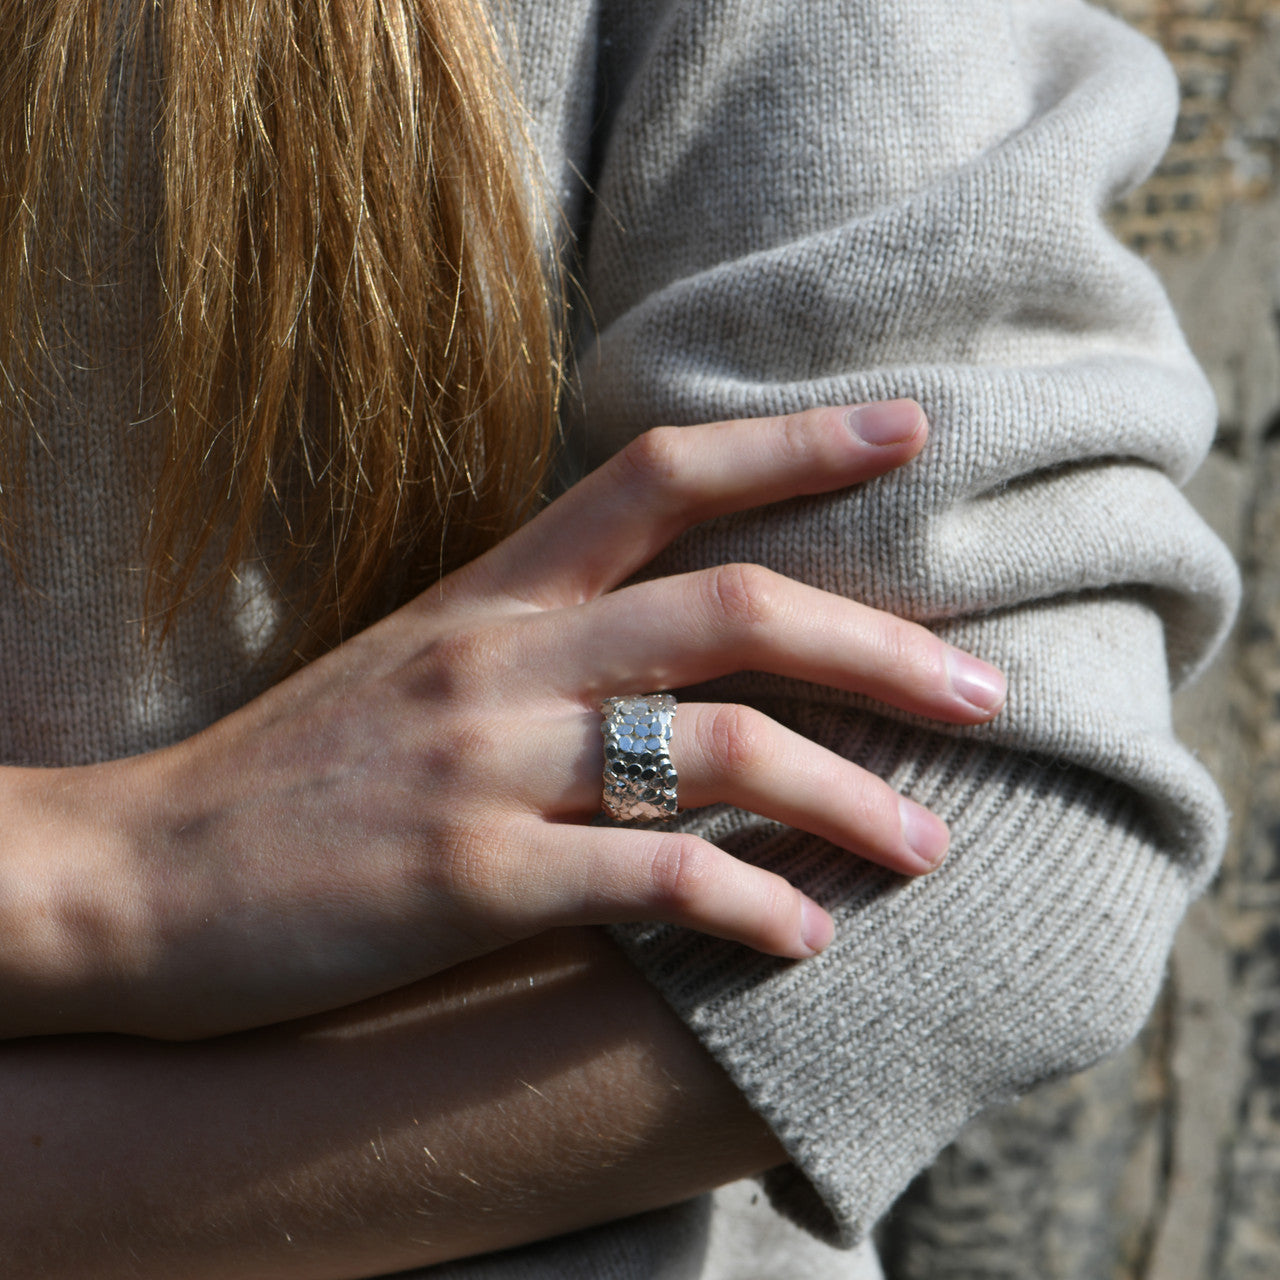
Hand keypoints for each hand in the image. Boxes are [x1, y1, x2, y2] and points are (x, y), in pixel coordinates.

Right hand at [25, 399, 1004, 1038]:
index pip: (660, 476)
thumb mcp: (416, 672)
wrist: (136, 875)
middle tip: (987, 688)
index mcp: (493, 597)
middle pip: (736, 607)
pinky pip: (649, 879)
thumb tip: (668, 663)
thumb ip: (538, 649)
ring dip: (847, 796)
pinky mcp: (468, 881)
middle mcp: (503, 661)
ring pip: (718, 745)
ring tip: (932, 844)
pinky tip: (806, 938)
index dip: (794, 443)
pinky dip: (746, 906)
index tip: (909, 432)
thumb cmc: (294, 776)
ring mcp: (487, 767)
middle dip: (881, 642)